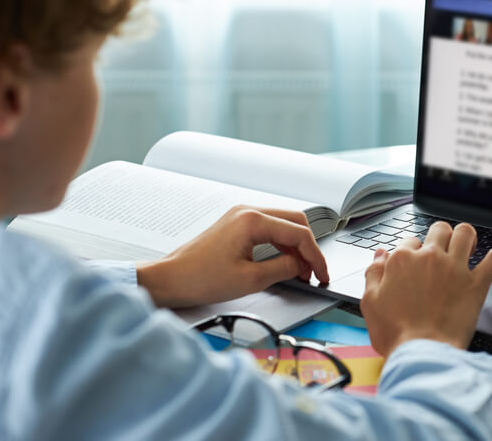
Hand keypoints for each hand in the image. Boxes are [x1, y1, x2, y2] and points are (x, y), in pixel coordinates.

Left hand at [137, 206, 329, 307]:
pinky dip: (281, 245)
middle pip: (294, 221)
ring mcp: (240, 216)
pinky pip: (268, 229)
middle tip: (314, 272)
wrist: (170, 279)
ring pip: (282, 224)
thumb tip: (302, 266)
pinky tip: (283, 263)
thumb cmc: (200, 279)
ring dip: (295, 246)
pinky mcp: (235, 225)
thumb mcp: (251, 280)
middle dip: (308, 247)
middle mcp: (247, 212)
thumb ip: (283, 269)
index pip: (298, 233)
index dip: (315, 256)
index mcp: (252, 221)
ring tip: (300, 272)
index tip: (321, 274)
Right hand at [360, 221, 491, 355]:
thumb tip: (381, 255)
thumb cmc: (396, 333)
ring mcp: (454, 268)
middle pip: (440, 229)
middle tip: (444, 250)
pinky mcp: (475, 284)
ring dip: (467, 237)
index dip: (412, 251)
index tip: (415, 263)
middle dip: (441, 236)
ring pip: (466, 233)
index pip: (409, 241)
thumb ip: (374, 273)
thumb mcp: (371, 302)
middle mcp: (430, 258)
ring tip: (468, 248)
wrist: (422, 352)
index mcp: (402, 261)